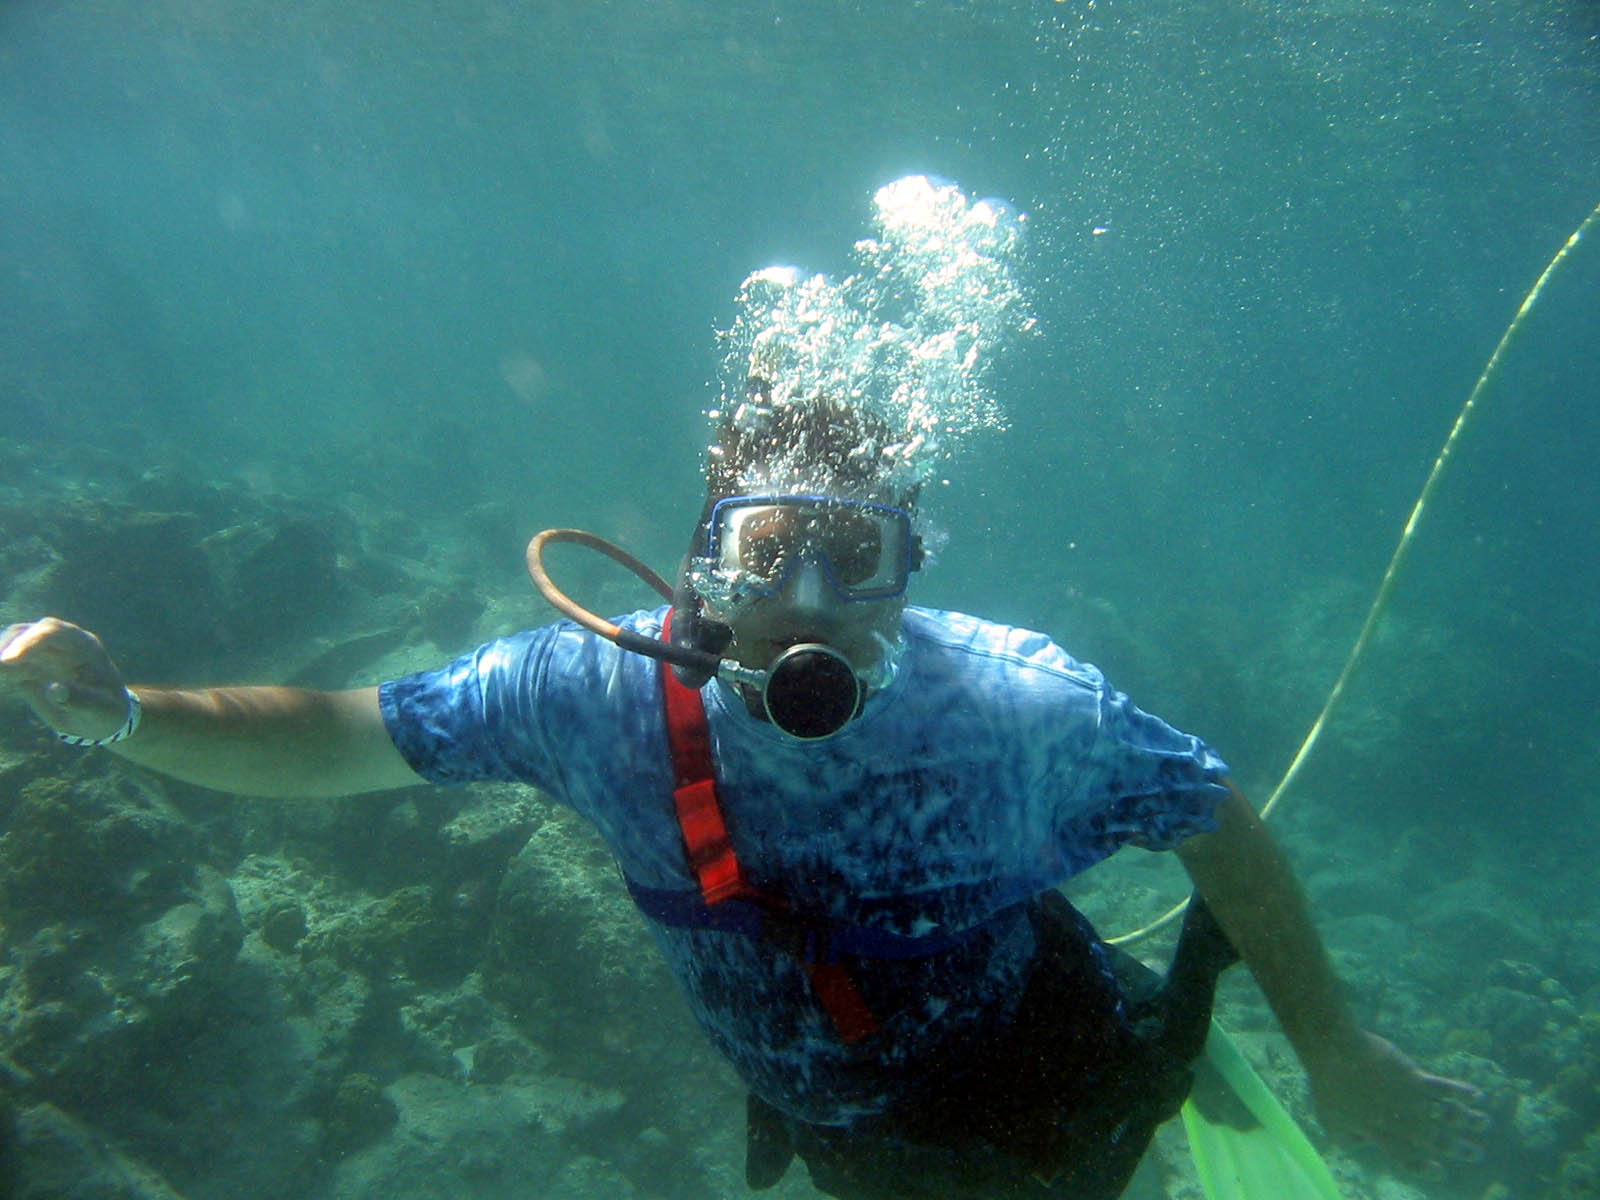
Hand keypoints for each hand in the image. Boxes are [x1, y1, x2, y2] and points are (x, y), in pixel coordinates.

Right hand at [0, 617, 132, 741]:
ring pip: (13, 644)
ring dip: (0, 655)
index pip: (53, 632)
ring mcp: (44, 654)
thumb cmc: (106, 711)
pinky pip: (7, 664)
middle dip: (8, 646)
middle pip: (28, 632)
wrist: (101, 719)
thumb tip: (55, 690)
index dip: (29, 642)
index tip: (8, 660)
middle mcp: (62, 644)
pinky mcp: (29, 668)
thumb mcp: (100, 710)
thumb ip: (80, 700)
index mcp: (85, 646)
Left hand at [1308, 1028, 1486, 1177]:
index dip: (1425, 1168)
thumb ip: (1347, 1138)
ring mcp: (1410, 1099)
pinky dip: (1462, 1092)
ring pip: (1448, 1115)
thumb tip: (1359, 1144)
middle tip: (1478, 1154)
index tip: (1441, 1172)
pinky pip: (1444, 1087)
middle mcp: (1402, 1122)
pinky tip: (1477, 1094)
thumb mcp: (1330, 1122)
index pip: (1408, 1158)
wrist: (1336, 1053)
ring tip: (1485, 1124)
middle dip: (1460, 1149)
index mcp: (1381, 1135)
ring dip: (1470, 1121)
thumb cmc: (1328, 1086)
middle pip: (1438, 1141)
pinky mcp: (1414, 1076)